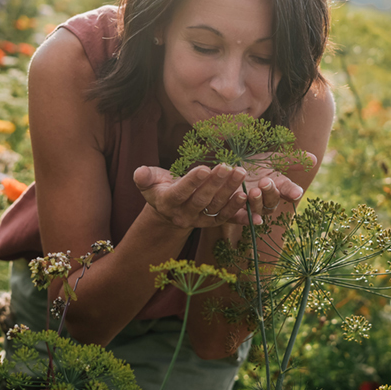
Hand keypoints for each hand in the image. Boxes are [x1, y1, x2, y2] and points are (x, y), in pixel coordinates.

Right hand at [133, 163, 249, 228]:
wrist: (168, 209)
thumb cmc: (159, 188)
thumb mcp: (149, 181)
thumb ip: (144, 177)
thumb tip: (139, 172)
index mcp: (167, 202)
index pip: (180, 193)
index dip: (192, 182)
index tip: (204, 168)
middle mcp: (183, 215)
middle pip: (201, 200)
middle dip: (215, 183)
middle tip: (228, 167)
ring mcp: (198, 220)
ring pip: (216, 207)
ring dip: (230, 192)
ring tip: (240, 174)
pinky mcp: (211, 222)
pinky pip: (226, 219)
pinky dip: (240, 214)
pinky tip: (251, 203)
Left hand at [238, 152, 314, 220]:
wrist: (227, 168)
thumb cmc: (253, 163)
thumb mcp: (271, 158)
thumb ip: (291, 160)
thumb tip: (315, 159)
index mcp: (277, 186)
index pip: (288, 190)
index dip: (292, 192)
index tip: (296, 192)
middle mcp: (266, 199)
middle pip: (272, 201)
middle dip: (270, 192)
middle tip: (264, 182)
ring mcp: (251, 206)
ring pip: (258, 210)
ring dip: (257, 202)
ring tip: (253, 191)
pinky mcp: (235, 212)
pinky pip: (242, 218)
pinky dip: (246, 218)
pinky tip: (248, 216)